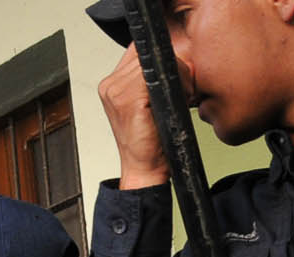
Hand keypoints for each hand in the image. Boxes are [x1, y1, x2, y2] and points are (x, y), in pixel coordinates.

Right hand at [100, 44, 168, 189]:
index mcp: (111, 85)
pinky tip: (178, 100)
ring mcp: (116, 93)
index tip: (174, 73)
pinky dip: (172, 85)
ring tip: (181, 96)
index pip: (137, 51)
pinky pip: (154, 78)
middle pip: (146, 54)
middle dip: (171, 66)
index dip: (159, 57)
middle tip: (183, 88)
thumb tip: (178, 57)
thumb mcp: (149, 104)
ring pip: (152, 64)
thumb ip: (152, 80)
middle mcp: (109, 86)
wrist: (144, 169)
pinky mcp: (128, 102)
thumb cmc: (150, 140)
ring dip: (175, 76)